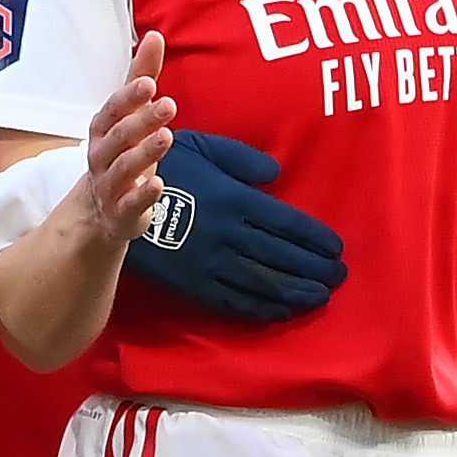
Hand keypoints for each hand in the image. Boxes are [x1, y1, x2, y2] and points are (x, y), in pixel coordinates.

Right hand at [75, 34, 176, 247]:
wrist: (102, 210)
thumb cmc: (122, 152)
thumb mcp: (131, 115)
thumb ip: (142, 76)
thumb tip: (154, 35)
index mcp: (103, 129)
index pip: (112, 109)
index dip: (128, 98)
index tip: (149, 83)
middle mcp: (102, 155)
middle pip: (119, 136)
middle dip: (141, 120)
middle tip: (168, 105)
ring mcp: (110, 184)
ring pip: (124, 167)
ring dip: (145, 152)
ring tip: (167, 137)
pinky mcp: (122, 211)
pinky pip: (130, 203)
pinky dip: (143, 195)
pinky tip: (158, 184)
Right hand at [124, 130, 346, 323]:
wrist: (116, 201)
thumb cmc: (166, 168)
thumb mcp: (204, 147)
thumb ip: (243, 159)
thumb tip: (277, 175)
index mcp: (234, 198)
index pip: (287, 223)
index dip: (315, 239)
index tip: (337, 248)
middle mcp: (228, 234)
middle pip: (282, 256)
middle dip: (314, 268)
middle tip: (339, 275)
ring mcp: (211, 263)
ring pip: (264, 282)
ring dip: (297, 291)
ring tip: (321, 295)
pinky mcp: (193, 284)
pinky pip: (235, 301)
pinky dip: (263, 308)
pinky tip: (284, 309)